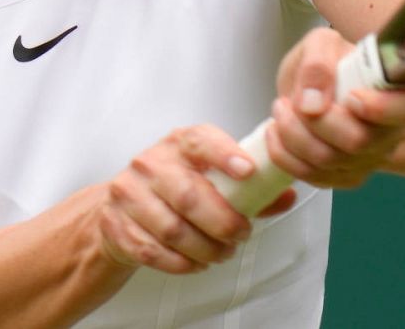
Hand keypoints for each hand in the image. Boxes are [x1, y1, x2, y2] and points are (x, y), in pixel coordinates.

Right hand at [98, 125, 296, 273]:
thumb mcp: (207, 177)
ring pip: (172, 229)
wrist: (119, 207)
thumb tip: (286, 195)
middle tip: (241, 235)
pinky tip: (195, 263)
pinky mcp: (117, 225)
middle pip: (189, 195)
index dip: (225, 154)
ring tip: (221, 253)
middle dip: (222, 222)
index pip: (200, 140)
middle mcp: (150, 164)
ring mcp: (129, 194)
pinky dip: (181, 263)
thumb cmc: (174, 188)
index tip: (248, 171)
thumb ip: (249, 187)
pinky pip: (153, 251)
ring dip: (204, 248)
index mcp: (178, 144)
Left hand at [267, 28, 404, 188]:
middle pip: (359, 140)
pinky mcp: (346, 176)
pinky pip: (314, 177)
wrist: (309, 87)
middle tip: (291, 101)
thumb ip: (318, 65)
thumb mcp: (320, 44)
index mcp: (402, 92)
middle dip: (315, 121)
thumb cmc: (325, 62)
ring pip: (330, 160)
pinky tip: (277, 133)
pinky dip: (286, 156)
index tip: (350, 96)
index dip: (380, 107)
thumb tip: (313, 104)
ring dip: (293, 135)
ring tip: (281, 110)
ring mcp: (371, 158)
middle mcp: (394, 131)